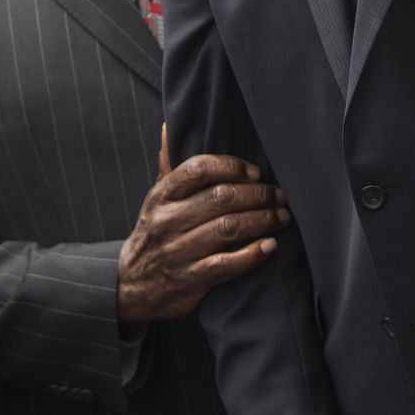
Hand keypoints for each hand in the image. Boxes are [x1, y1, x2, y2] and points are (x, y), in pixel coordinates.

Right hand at [115, 125, 287, 324]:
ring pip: (228, 228)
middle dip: (258, 194)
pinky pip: (225, 264)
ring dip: (263, 220)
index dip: (232, 166)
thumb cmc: (155, 235)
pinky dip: (252, 254)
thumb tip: (169, 126)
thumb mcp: (156, 200)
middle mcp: (168, 221)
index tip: (256, 172)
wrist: (131, 288)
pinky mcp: (190, 280)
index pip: (198, 168)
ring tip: (282, 216)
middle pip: (221, 197)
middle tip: (281, 195)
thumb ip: (169, 166)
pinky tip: (270, 246)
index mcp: (162, 196)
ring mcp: (178, 251)